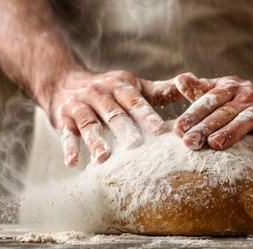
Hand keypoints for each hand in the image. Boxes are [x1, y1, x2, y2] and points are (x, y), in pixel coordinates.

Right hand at [48, 70, 179, 166]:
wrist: (61, 81)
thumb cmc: (106, 88)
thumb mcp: (131, 85)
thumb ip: (159, 90)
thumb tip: (191, 81)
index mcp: (120, 86)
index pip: (135, 101)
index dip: (147, 115)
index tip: (161, 131)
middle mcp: (99, 93)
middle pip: (113, 112)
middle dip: (124, 129)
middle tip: (136, 145)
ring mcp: (79, 105)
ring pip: (89, 123)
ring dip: (95, 140)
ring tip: (103, 158)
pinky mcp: (62, 118)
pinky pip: (66, 133)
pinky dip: (69, 147)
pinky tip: (73, 162)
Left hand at [173, 73, 252, 154]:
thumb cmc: (244, 98)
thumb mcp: (223, 90)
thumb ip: (201, 89)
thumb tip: (180, 79)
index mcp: (228, 89)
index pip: (208, 101)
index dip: (193, 115)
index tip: (178, 129)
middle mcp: (245, 97)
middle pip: (223, 113)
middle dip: (205, 127)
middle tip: (189, 142)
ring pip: (245, 121)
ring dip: (230, 132)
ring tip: (215, 144)